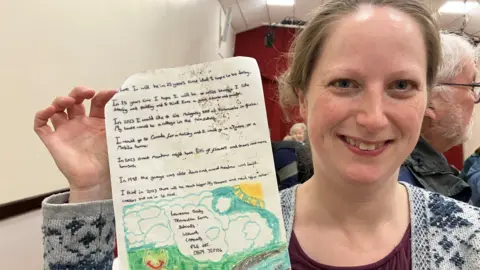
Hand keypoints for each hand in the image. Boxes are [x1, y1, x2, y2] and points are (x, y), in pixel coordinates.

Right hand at [34, 86, 116, 202]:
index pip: (96, 102)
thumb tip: (128, 101)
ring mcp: (65, 130)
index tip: (111, 93)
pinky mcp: (53, 140)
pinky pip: (40, 125)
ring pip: (57, 108)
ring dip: (61, 100)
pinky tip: (50, 111)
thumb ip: (120, 121)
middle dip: (79, 92)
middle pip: (74, 100)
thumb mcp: (117, 137)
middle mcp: (80, 123)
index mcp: (96, 121)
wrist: (96, 180)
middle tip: (88, 92)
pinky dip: (41, 115)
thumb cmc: (108, 159)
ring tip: (69, 101)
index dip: (101, 95)